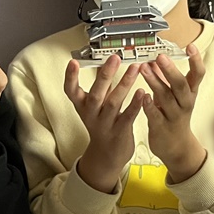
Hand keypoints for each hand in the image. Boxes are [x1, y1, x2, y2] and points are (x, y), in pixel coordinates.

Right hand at [65, 55, 145, 193]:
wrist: (107, 155)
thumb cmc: (102, 125)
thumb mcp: (95, 106)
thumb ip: (102, 87)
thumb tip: (106, 63)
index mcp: (83, 106)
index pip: (71, 91)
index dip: (70, 77)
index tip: (72, 62)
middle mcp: (92, 114)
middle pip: (95, 94)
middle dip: (105, 75)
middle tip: (114, 57)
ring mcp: (105, 124)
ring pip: (113, 103)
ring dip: (124, 84)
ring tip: (135, 68)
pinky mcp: (120, 132)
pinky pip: (127, 117)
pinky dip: (135, 105)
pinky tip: (143, 92)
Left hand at [138, 43, 206, 183]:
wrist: (177, 147)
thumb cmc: (174, 115)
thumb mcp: (173, 95)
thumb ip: (164, 77)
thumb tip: (156, 59)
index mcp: (190, 93)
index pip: (198, 75)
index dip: (196, 61)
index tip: (191, 47)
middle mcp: (184, 103)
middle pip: (181, 85)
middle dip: (171, 70)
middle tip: (161, 56)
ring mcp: (173, 116)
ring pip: (166, 98)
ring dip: (155, 82)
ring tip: (145, 68)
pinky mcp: (161, 127)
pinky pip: (155, 115)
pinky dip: (149, 105)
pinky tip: (143, 95)